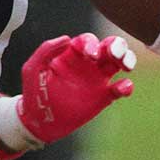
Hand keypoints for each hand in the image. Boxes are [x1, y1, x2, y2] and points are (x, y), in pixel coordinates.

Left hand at [16, 33, 135, 144]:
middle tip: (115, 53)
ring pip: (119, 62)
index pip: (88, 40)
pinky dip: (126, 86)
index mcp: (72, 54)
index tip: (91, 55)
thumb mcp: (33, 68)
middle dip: (116, 45)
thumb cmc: (34, 91)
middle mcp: (88, 63)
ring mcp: (97, 79)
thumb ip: (46, 50)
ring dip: (127, 58)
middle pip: (109, 46)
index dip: (92, 43)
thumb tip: (67, 38)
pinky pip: (120, 88)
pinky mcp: (104, 97)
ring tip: (126, 65)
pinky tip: (122, 88)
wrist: (39, 121)